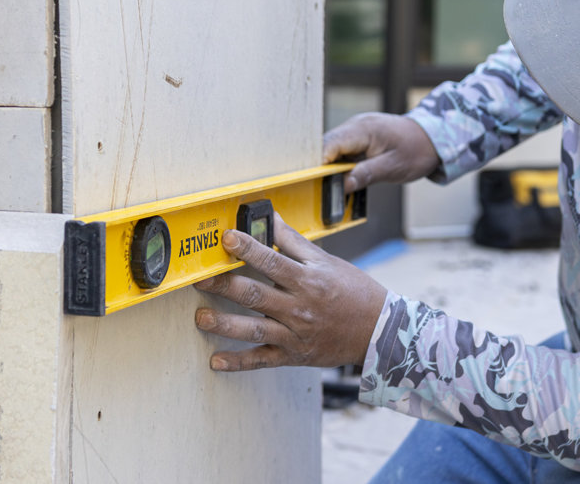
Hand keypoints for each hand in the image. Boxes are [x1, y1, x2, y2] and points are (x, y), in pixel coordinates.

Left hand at [193, 215, 387, 371]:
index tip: (226, 238)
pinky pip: (263, 360)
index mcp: (308, 280)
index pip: (272, 261)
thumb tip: (271, 218)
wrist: (379, 330)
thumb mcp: (327, 262)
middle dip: (225, 285)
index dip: (248, 249)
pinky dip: (239, 362)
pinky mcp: (294, 355)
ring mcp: (295, 334)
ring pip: (255, 329)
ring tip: (200, 317)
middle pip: (256, 295)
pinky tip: (216, 361)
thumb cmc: (353, 291)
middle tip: (199, 277)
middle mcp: (299, 308)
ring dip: (225, 324)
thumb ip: (294, 242)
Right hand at [323, 112, 440, 192]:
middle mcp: (354, 126)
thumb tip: (343, 185)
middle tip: (319, 189)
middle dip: (320, 168)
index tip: (313, 181)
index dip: (318, 163)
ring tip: (329, 187)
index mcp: (363, 130)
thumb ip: (367, 174)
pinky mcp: (357, 139)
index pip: (330, 143)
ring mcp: (355, 131)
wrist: (432, 137)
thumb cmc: (417, 150)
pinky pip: (341, 151)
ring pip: (331, 150)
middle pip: (326, 146)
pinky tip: (342, 179)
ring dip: (329, 168)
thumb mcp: (394, 167)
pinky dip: (338, 165)